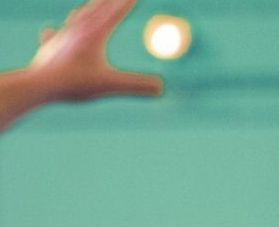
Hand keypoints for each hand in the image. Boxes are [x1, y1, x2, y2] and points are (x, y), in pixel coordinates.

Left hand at [27, 0, 162, 103]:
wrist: (38, 84)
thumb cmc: (74, 83)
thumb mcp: (110, 85)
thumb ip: (136, 86)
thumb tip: (161, 87)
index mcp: (94, 34)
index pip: (114, 14)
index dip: (126, 4)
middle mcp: (77, 30)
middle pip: (96, 10)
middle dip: (109, 2)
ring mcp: (62, 38)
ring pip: (76, 18)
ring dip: (87, 11)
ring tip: (90, 7)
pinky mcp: (49, 49)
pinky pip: (53, 36)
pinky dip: (56, 32)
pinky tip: (51, 31)